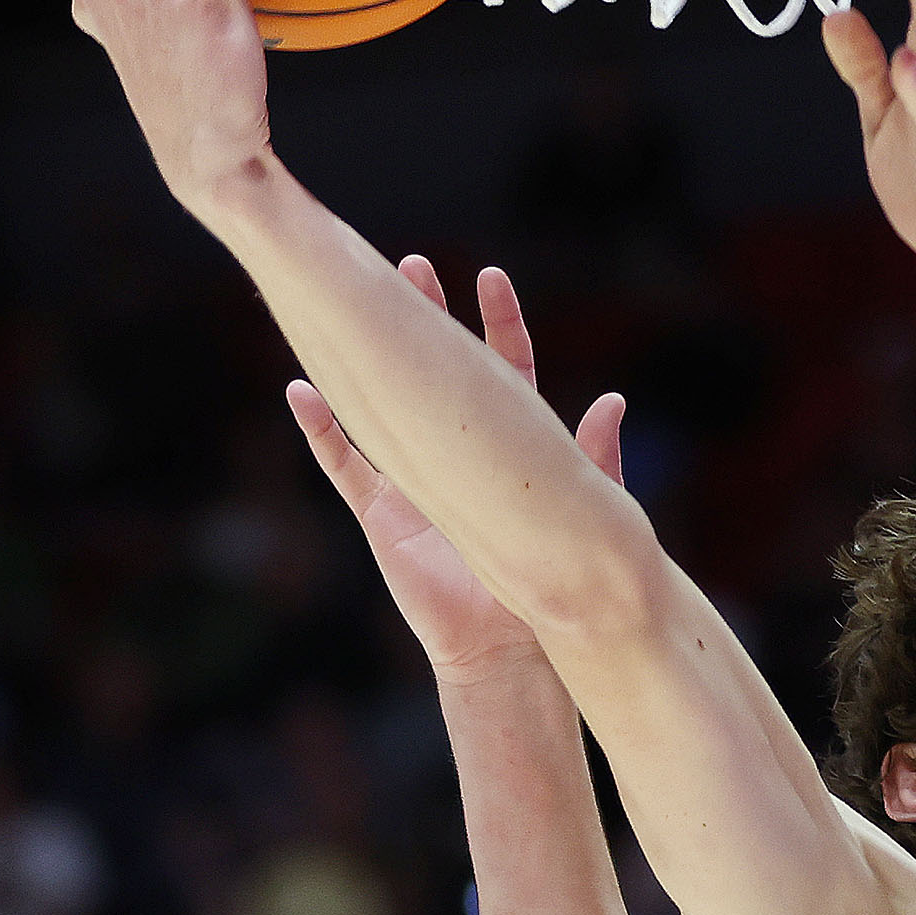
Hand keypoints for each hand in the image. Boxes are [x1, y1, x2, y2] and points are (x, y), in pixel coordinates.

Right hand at [287, 261, 626, 684]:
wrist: (506, 648)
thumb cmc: (546, 583)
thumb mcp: (577, 512)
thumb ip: (593, 459)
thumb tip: (614, 401)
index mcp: (505, 447)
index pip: (502, 369)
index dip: (498, 323)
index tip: (491, 276)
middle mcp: (456, 453)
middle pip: (436, 370)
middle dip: (426, 317)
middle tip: (411, 266)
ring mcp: (414, 479)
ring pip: (386, 403)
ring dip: (372, 355)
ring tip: (355, 304)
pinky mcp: (383, 516)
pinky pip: (344, 466)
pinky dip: (321, 432)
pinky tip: (301, 391)